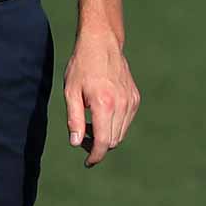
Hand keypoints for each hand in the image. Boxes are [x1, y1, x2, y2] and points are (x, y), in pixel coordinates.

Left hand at [64, 31, 140, 166]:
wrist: (102, 43)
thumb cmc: (82, 65)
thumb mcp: (71, 92)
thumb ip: (73, 119)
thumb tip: (76, 143)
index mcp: (104, 104)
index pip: (103, 142)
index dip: (95, 156)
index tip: (88, 162)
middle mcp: (121, 105)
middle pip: (113, 141)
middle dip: (97, 146)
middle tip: (81, 137)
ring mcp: (130, 101)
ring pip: (121, 133)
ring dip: (106, 136)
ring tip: (89, 123)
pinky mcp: (134, 97)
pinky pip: (126, 121)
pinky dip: (115, 125)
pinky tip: (101, 113)